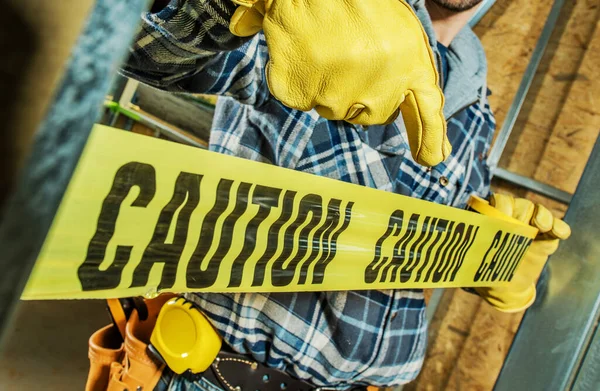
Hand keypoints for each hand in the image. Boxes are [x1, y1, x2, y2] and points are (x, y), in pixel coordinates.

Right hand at [229, 0, 450, 165]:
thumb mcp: (397, 29)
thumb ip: (404, 72)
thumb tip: (421, 132)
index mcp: (410, 65)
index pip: (426, 113)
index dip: (429, 140)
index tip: (433, 159)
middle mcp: (376, 90)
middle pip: (369, 114)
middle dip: (361, 95)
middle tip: (349, 57)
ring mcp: (335, 96)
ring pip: (331, 108)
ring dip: (327, 85)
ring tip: (325, 46)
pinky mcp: (299, 93)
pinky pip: (299, 98)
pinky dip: (297, 79)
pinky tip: (302, 50)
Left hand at [475, 193, 570, 311]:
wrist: (506, 286)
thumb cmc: (486, 269)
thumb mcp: (477, 260)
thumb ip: (472, 250)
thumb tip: (456, 249)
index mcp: (491, 218)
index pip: (495, 202)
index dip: (499, 205)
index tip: (502, 214)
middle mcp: (511, 217)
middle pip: (518, 203)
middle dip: (520, 209)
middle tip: (521, 222)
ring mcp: (530, 225)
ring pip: (538, 210)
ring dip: (542, 215)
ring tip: (542, 226)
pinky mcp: (547, 236)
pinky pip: (557, 226)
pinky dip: (559, 227)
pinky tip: (559, 234)